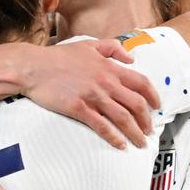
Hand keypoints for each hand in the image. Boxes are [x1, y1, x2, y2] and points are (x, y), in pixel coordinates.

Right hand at [17, 40, 160, 148]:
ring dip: (135, 133)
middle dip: (147, 120)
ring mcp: (93, 96)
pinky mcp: (79, 108)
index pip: (141, 83)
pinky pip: (102, 126)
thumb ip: (112, 48)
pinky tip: (120, 145)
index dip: (153, 96)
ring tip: (140, 143)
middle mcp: (106, 83)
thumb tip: (132, 58)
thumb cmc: (59, 57)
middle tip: (149, 131)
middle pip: (136, 104)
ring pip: (123, 118)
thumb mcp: (89, 45)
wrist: (32, 67)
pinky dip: (114, 137)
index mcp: (110, 68)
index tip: (158, 107)